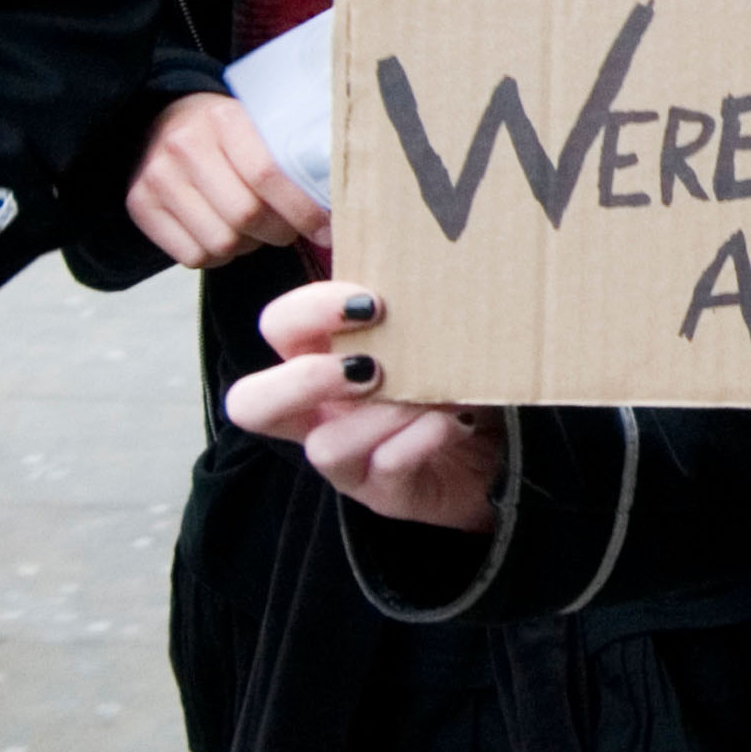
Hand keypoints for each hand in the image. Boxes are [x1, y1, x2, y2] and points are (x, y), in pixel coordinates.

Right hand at [130, 89, 326, 267]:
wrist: (160, 121)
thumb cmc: (225, 133)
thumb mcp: (257, 127)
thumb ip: (292, 158)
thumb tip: (338, 207)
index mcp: (224, 119)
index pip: (268, 174)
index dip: (303, 210)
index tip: (325, 228)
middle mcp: (184, 145)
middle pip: (246, 216)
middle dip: (279, 232)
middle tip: (288, 229)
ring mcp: (157, 176)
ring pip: (221, 243)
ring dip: (248, 245)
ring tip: (252, 227)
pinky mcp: (138, 204)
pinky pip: (192, 256)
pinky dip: (217, 256)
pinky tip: (222, 232)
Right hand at [229, 284, 502, 533]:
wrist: (500, 447)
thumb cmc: (455, 377)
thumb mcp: (429, 334)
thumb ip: (411, 306)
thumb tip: (424, 257)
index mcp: (319, 358)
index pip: (277, 328)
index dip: (308, 311)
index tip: (372, 302)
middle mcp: (318, 413)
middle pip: (250, 404)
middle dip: (303, 379)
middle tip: (370, 364)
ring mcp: (347, 460)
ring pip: (323, 448)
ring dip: (380, 415)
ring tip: (428, 396)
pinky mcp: (384, 494)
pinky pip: (383, 471)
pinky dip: (416, 440)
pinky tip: (450, 422)